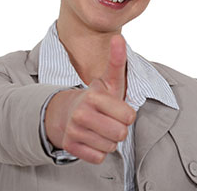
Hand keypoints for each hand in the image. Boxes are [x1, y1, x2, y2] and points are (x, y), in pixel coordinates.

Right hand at [44, 35, 135, 163]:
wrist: (67, 113)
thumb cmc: (97, 98)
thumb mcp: (109, 80)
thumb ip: (117, 61)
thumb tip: (119, 38)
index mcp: (93, 97)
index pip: (129, 117)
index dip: (127, 115)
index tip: (117, 109)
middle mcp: (81, 114)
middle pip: (120, 134)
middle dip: (119, 129)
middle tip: (109, 121)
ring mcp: (73, 132)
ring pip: (110, 147)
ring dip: (109, 141)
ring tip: (100, 129)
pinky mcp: (70, 147)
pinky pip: (99, 158)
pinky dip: (99, 152)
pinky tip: (92, 140)